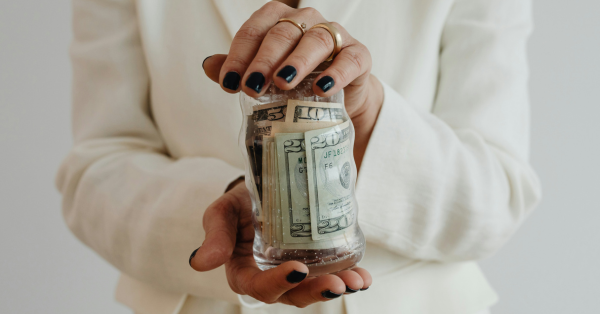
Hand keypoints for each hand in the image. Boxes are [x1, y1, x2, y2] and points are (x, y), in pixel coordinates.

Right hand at [189, 180, 371, 306]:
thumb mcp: (225, 210)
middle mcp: (273, 274)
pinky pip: (335, 273)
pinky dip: (351, 277)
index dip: (275, 283)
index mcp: (245, 268)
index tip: (297, 270)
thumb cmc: (242, 200)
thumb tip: (199, 263)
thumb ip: (216, 233)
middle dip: (315, 292)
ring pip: (316, 287)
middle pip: (292, 294)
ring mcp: (299, 268)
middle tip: (336, 284)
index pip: (256, 286)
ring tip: (355, 282)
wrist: (269, 181)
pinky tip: (364, 276)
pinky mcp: (320, 258)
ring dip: (337, 287)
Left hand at [202, 2, 382, 169]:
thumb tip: (207, 65)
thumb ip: (240, 69)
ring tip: (282, 83)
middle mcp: (307, 21)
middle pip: (282, 33)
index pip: (254, 30)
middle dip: (264, 60)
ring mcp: (335, 36)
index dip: (239, 55)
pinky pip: (349, 59)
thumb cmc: (298, 83)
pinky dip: (336, 73)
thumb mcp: (266, 77)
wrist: (339, 99)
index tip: (229, 83)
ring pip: (315, 40)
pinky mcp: (358, 55)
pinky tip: (322, 88)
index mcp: (279, 20)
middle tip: (251, 86)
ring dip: (297, 62)